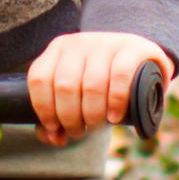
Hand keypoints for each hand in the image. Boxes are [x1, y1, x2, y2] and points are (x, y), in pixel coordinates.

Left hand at [26, 29, 158, 146]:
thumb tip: (51, 137)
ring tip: (95, 126)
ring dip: (92, 116)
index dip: (44, 109)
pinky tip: (114, 117)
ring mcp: (107, 43)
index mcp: (58, 49)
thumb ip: (57, 114)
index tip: (54, 128)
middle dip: (70, 118)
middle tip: (78, 131)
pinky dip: (116, 102)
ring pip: (92, 85)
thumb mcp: (75, 93)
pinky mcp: (134, 49)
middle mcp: (80, 42)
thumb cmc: (100, 83)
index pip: (39, 78)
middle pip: (65, 86)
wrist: (139, 61)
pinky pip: (120, 77)